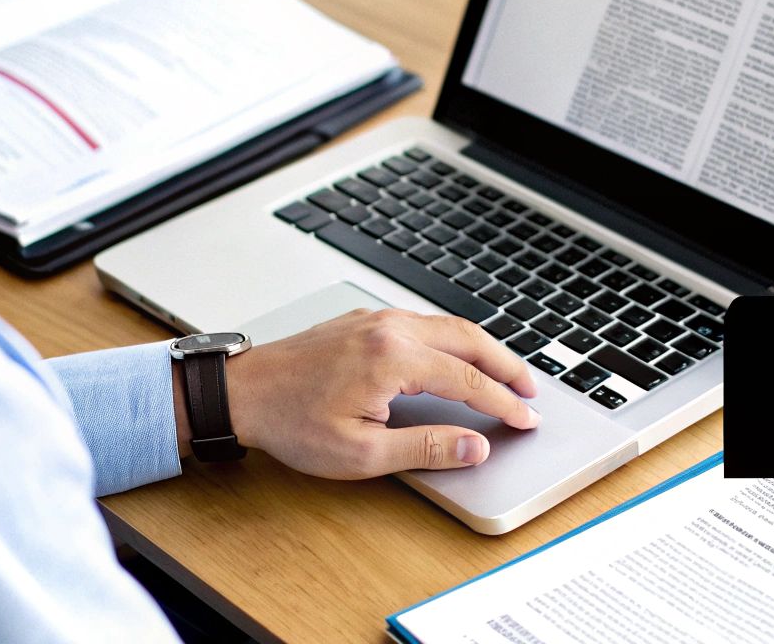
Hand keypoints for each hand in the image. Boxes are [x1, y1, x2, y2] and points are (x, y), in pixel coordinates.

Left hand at [220, 308, 540, 478]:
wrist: (242, 392)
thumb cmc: (292, 422)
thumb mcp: (361, 453)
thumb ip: (425, 448)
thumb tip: (473, 446)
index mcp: (393, 359)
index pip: (468, 379)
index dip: (502, 402)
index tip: (524, 419)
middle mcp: (390, 328)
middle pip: (469, 339)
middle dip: (507, 365)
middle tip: (530, 391)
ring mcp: (376, 319)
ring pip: (448, 325)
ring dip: (483, 349)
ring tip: (505, 374)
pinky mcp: (365, 321)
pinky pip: (424, 322)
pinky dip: (454, 340)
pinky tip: (458, 357)